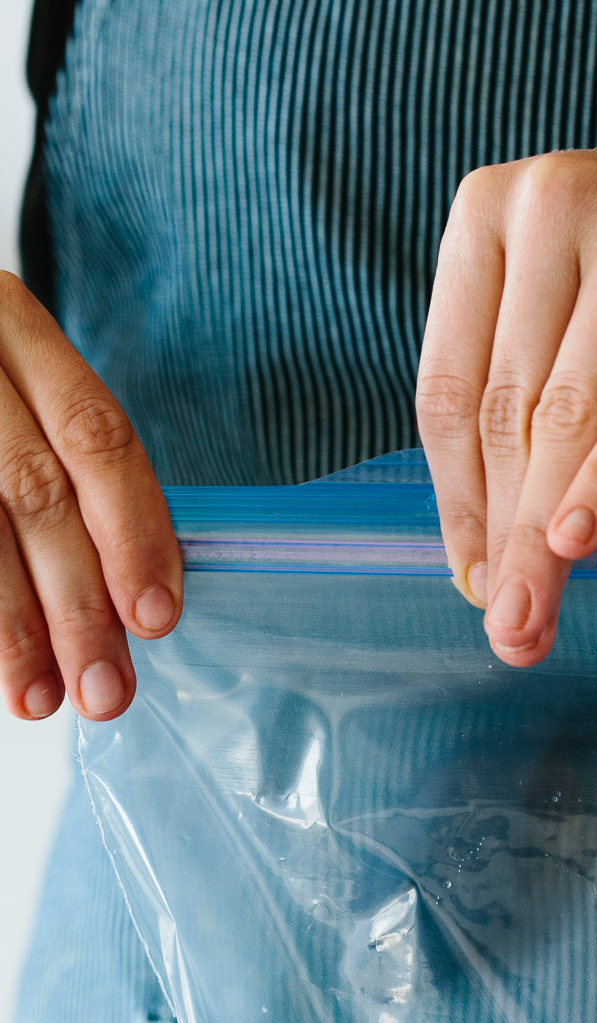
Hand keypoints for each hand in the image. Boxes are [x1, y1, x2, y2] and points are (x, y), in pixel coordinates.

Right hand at [0, 273, 180, 721]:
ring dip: (13, 626)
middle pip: (36, 492)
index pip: (96, 435)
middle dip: (78, 605)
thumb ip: (70, 475)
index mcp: (11, 326)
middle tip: (105, 691)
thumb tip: (131, 601)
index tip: (156, 619)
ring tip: (38, 695)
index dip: (134, 532)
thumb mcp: (14, 400)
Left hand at [417, 142, 596, 667]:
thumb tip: (485, 550)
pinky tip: (582, 539)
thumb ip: (526, 391)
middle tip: (509, 627)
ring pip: (571, 413)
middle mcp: (553, 200)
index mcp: (490, 207)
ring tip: (538, 615)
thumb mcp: (582, 307)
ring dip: (546, 532)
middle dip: (504, 532)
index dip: (457, 497)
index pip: (449, 382)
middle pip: (508, 407)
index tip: (472, 582)